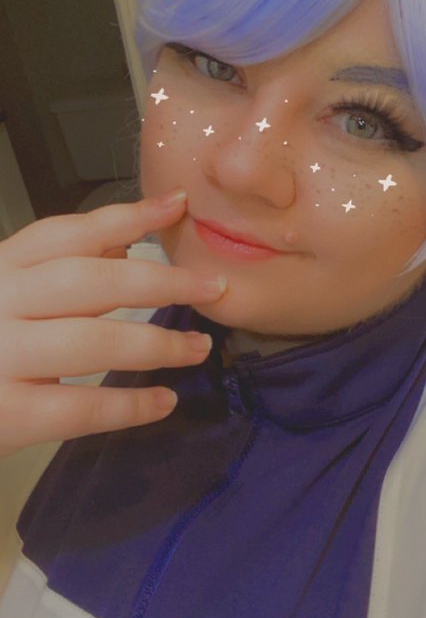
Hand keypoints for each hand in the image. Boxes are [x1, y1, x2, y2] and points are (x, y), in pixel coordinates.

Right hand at [0, 192, 226, 456]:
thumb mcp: (0, 292)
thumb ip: (50, 269)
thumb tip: (121, 241)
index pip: (65, 233)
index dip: (126, 216)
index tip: (178, 204)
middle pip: (90, 281)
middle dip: (160, 281)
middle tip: (213, 285)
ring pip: (92, 343)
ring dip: (156, 344)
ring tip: (198, 348)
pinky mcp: (4, 414)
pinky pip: (79, 409)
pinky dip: (128, 407)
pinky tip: (164, 402)